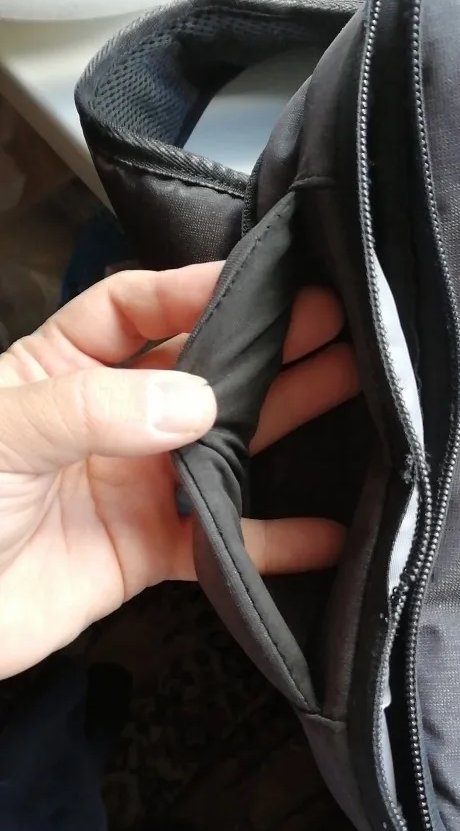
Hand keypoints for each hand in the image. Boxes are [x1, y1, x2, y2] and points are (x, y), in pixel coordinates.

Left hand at [0, 263, 358, 677]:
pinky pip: (219, 539)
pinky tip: (322, 532)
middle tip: (326, 322)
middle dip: (260, 345)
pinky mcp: (147, 549)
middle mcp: (105, 419)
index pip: (130, 308)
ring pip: (221, 446)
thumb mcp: (4, 432)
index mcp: (58, 368)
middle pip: (194, 369)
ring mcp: (131, 482)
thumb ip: (93, 410)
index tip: (252, 280)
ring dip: (282, 422)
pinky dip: (270, 541)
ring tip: (347, 390)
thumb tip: (195, 403)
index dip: (188, 289)